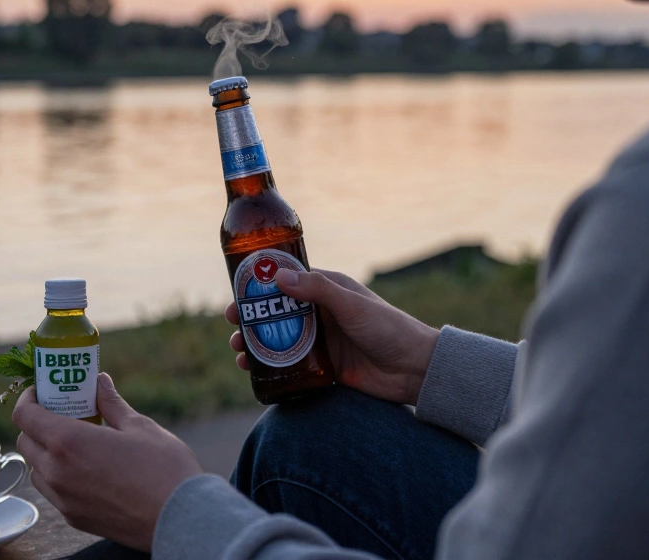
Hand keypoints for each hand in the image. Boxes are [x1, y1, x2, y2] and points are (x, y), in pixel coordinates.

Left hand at [12, 373, 201, 551]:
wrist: (181, 519)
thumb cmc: (164, 469)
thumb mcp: (139, 426)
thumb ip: (111, 404)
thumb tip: (100, 383)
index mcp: (68, 442)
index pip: (25, 416)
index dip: (29, 399)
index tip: (44, 391)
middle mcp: (57, 472)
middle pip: (25, 442)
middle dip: (36, 424)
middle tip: (62, 413)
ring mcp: (64, 499)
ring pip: (36, 470)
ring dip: (44, 452)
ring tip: (74, 442)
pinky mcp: (74, 518)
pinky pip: (52, 493)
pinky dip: (58, 476)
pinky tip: (86, 469)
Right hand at [227, 268, 439, 404]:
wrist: (415, 370)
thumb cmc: (389, 329)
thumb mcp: (352, 305)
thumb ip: (318, 290)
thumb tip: (278, 276)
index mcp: (328, 290)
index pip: (287, 282)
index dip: (260, 287)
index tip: (238, 294)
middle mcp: (322, 313)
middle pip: (277, 314)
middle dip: (252, 320)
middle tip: (232, 328)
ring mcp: (322, 341)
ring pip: (279, 340)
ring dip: (257, 345)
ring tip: (239, 354)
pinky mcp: (325, 367)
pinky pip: (292, 365)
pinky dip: (272, 367)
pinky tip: (255, 372)